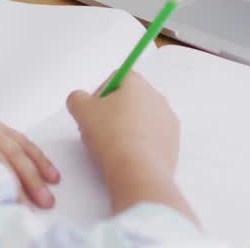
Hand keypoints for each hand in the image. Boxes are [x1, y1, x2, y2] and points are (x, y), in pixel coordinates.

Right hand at [66, 72, 180, 179]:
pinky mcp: (173, 143)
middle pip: (130, 99)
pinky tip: (128, 157)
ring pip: (142, 119)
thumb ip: (77, 98)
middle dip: (114, 112)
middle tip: (99, 130)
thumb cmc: (111, 136)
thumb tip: (80, 100)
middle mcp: (157, 97)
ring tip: (112, 147)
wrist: (137, 171)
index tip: (92, 111)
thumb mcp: (81, 110)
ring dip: (128, 128)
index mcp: (137, 83)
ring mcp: (168, 120)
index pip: (117, 79)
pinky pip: (152, 138)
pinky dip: (140, 144)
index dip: (101, 93)